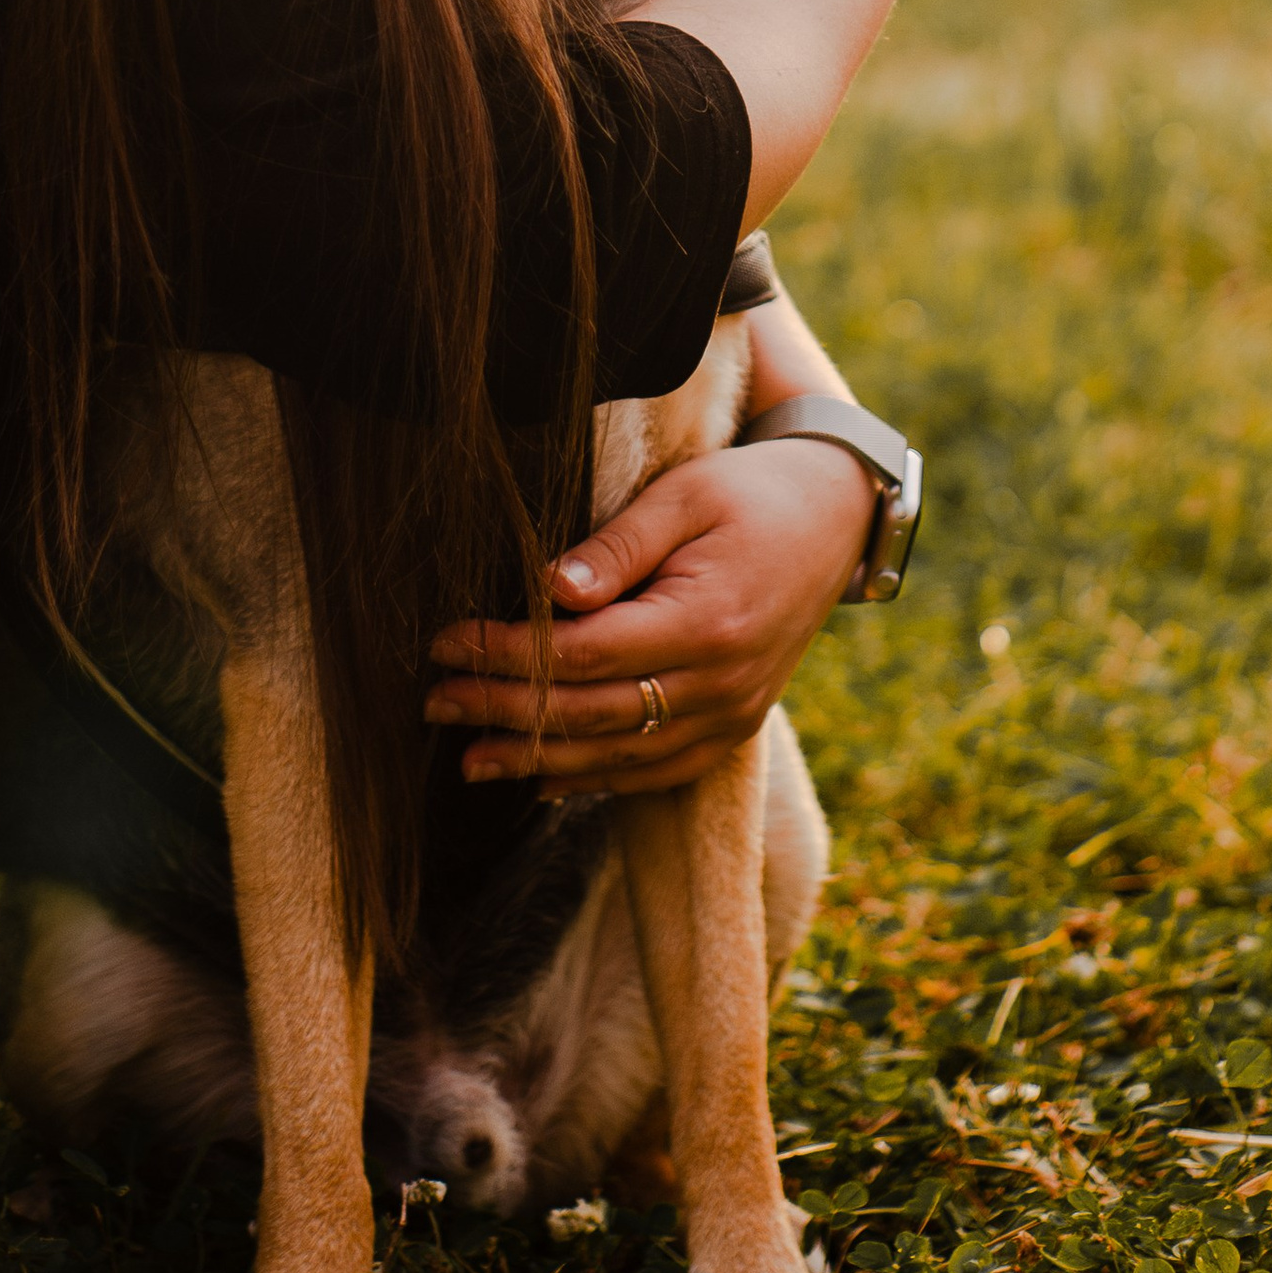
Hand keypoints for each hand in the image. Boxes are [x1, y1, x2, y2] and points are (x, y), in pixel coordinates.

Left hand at [423, 438, 875, 793]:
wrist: (837, 518)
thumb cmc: (750, 492)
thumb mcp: (684, 496)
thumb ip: (617, 547)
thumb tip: (546, 591)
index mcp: (705, 622)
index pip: (582, 654)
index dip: (506, 655)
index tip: (444, 643)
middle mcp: (721, 684)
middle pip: (591, 714)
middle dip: (504, 712)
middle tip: (434, 704)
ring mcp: (733, 715)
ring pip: (619, 757)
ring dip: (538, 762)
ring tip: (469, 759)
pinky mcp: (736, 727)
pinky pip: (658, 770)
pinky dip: (597, 780)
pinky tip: (543, 780)